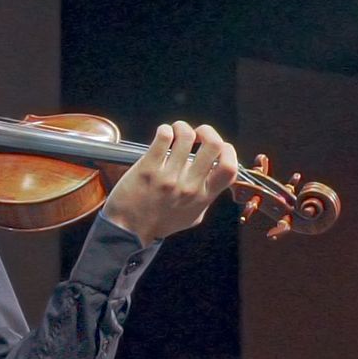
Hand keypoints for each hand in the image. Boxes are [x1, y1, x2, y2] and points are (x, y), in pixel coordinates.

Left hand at [101, 121, 237, 245]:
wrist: (127, 231)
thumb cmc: (159, 222)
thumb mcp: (192, 216)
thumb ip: (205, 197)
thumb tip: (214, 178)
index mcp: (202, 197)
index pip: (230, 168)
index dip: (229, 151)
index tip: (219, 147)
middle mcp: (188, 187)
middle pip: (214, 145)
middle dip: (207, 131)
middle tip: (198, 134)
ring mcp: (168, 177)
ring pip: (186, 136)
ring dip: (182, 127)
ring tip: (175, 132)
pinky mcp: (147, 169)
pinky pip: (163, 137)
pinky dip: (165, 130)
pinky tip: (162, 135)